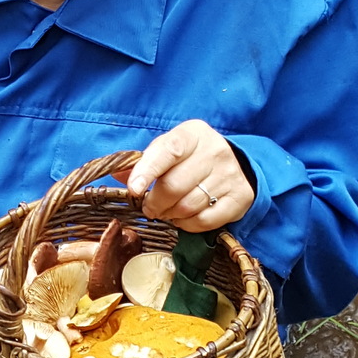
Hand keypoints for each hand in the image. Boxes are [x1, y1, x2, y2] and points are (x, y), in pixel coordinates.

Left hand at [128, 122, 253, 230]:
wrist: (236, 163)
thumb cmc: (192, 157)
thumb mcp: (169, 149)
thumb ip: (144, 161)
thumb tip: (117, 174)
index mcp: (193, 134)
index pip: (168, 150)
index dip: (147, 171)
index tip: (134, 189)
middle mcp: (215, 151)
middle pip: (175, 185)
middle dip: (155, 202)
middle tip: (149, 207)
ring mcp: (230, 175)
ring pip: (188, 206)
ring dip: (170, 214)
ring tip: (166, 211)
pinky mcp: (240, 197)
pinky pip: (205, 220)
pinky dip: (188, 224)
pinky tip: (183, 217)